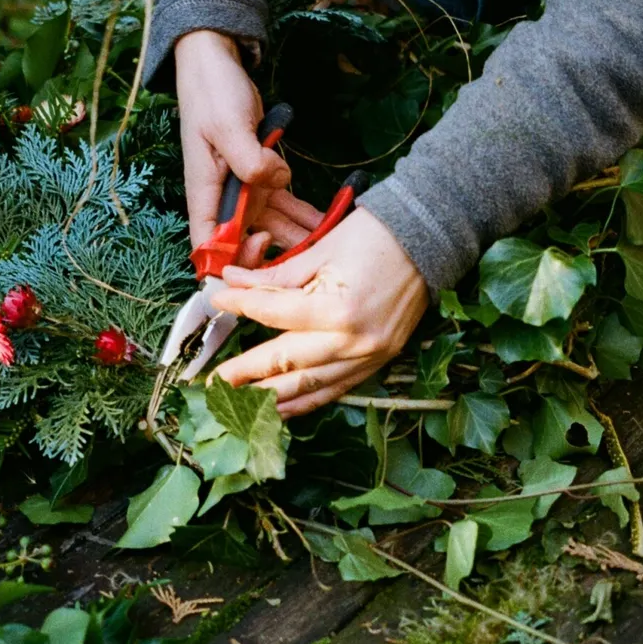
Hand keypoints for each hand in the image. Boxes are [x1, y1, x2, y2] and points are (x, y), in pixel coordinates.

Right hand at [173, 30, 317, 256]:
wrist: (216, 66)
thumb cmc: (211, 94)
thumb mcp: (228, 125)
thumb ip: (250, 159)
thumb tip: (277, 180)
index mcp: (205, 193)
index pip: (209, 247)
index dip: (231, 261)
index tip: (262, 246)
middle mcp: (222, 200)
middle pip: (245, 246)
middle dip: (276, 257)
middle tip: (313, 256)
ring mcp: (243, 191)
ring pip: (271, 229)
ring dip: (298, 239)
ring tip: (331, 247)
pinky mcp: (261, 178)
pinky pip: (284, 206)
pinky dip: (304, 215)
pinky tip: (328, 222)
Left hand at [210, 209, 429, 416]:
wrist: (430, 239)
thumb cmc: (376, 236)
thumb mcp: (320, 249)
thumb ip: (275, 277)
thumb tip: (233, 283)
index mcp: (338, 311)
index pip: (275, 315)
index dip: (241, 308)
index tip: (218, 303)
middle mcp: (354, 342)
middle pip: (287, 363)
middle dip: (246, 374)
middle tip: (213, 383)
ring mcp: (370, 356)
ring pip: (311, 387)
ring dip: (273, 399)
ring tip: (240, 405)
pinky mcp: (379, 361)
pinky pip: (336, 389)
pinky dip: (308, 400)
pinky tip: (283, 407)